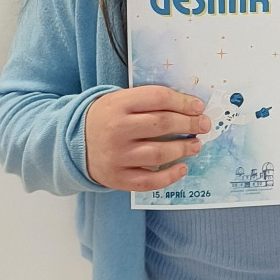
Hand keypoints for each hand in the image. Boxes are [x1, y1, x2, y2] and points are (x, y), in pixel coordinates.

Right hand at [85, 86, 208, 190]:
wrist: (75, 142)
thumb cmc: (108, 117)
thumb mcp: (122, 99)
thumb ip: (149, 101)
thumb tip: (189, 106)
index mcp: (119, 104)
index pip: (158, 98)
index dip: (183, 102)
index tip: (198, 107)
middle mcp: (118, 129)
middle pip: (162, 124)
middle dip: (189, 124)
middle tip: (204, 125)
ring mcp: (117, 156)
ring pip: (158, 154)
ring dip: (183, 149)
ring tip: (196, 145)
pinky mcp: (117, 178)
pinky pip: (148, 181)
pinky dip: (169, 176)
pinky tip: (182, 168)